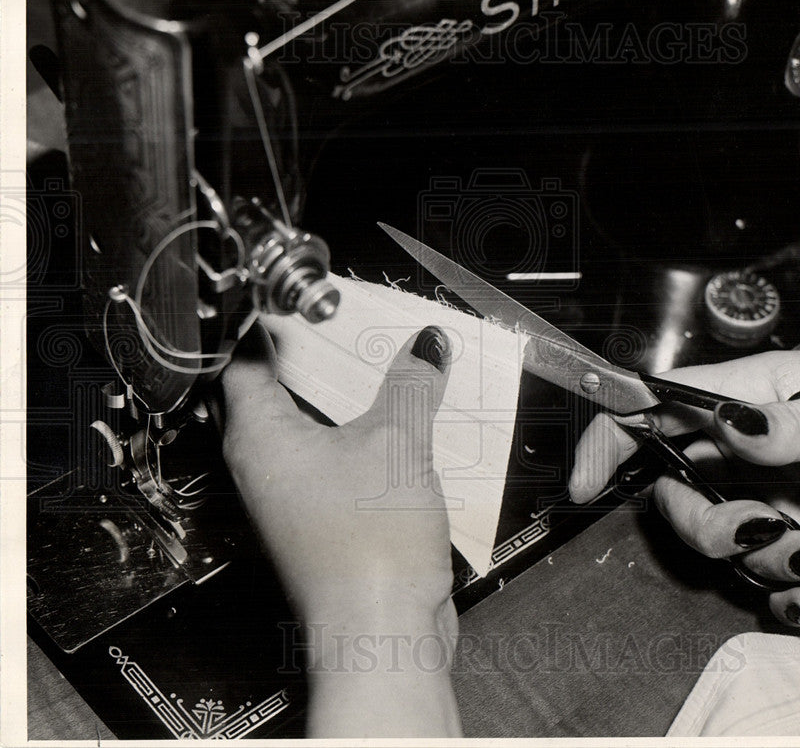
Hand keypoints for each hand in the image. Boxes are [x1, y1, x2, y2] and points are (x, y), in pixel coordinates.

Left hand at [221, 324, 460, 735]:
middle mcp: (268, 466)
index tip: (302, 298)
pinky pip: (348, 459)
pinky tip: (412, 421)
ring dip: (359, 399)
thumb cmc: (365, 551)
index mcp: (260, 438)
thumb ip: (411, 384)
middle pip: (288, 391)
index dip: (272, 324)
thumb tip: (425, 348)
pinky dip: (375, 436)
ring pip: (324, 427)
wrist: (384, 629)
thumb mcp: (396, 442)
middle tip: (361, 327)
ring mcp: (299, 494)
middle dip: (328, 358)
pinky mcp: (331, 516)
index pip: (246, 360)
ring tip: (396, 365)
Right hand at [569, 348, 799, 629]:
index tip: (585, 481)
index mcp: (750, 398)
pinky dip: (780, 591)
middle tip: (747, 526)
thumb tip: (726, 426)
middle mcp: (751, 447)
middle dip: (695, 519)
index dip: (611, 439)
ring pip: (718, 535)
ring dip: (748, 556)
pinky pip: (766, 571)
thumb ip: (789, 427)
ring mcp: (776, 492)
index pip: (656, 407)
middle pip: (675, 485)